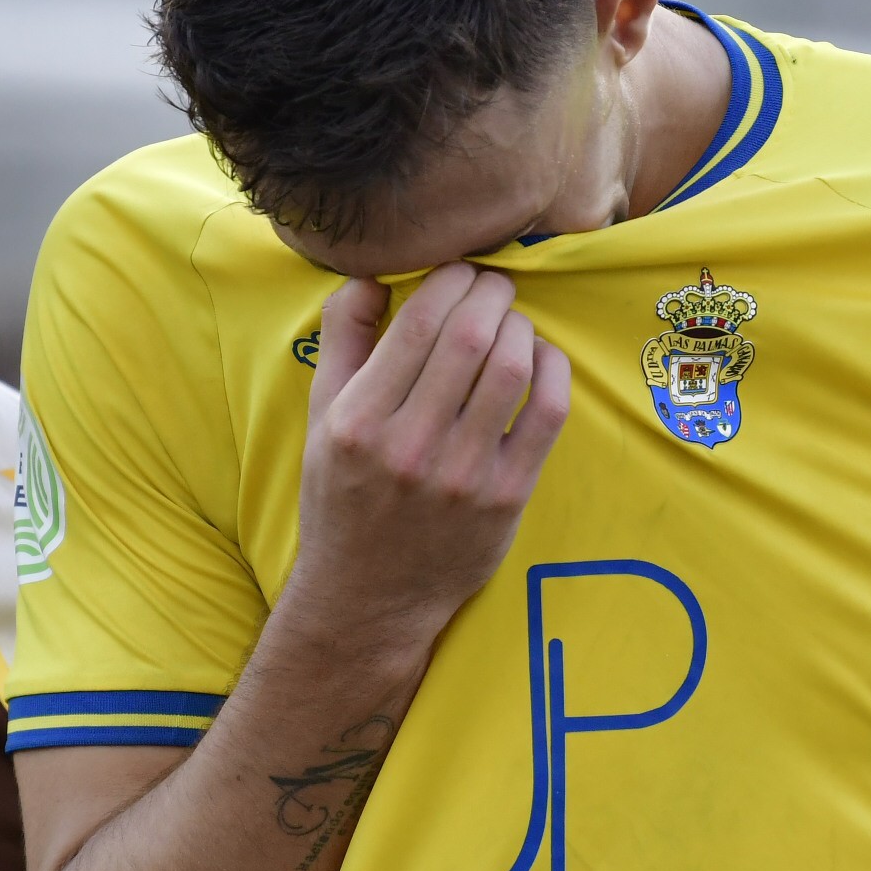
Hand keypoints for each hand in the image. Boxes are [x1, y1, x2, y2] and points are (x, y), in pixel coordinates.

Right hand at [285, 265, 569, 650]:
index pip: (420, 321)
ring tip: (509, 322)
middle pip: (471, 335)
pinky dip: (551, 370)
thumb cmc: (342, 499)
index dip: (451, 279)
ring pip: (512, 366)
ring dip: (520, 326)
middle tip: (492, 287)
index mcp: (357, 421)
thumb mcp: (319, 419)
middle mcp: (409, 447)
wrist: (368, 598)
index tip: (458, 273)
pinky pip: (547, 413)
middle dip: (491, 293)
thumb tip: (373, 274)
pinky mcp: (506, 498)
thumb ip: (342, 341)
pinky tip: (538, 359)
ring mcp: (462, 475)